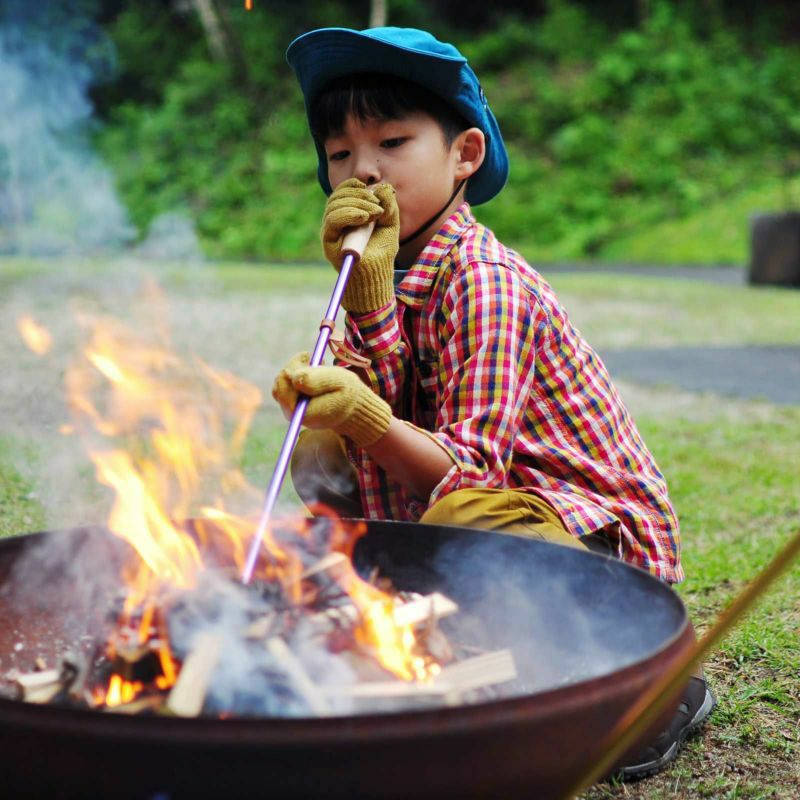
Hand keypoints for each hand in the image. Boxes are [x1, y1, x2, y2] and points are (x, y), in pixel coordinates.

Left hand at [272, 353, 391, 446]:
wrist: (351, 404)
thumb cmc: (347, 394)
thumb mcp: (338, 383)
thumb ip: (317, 380)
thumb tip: (294, 378)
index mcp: (304, 414)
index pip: (284, 394)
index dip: (290, 374)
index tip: (305, 358)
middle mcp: (294, 414)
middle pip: (280, 386)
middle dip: (294, 367)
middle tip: (309, 355)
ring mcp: (291, 408)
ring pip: (282, 381)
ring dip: (295, 367)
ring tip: (315, 362)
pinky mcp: (292, 400)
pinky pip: (285, 381)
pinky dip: (296, 369)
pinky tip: (311, 366)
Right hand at [321, 179, 398, 312]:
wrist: (375, 276)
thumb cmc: (381, 253)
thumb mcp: (390, 226)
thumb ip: (389, 207)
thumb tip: (384, 187)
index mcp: (347, 214)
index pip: (342, 192)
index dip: (353, 185)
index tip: (369, 187)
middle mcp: (336, 221)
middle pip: (338, 196)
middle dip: (360, 195)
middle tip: (378, 207)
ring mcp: (330, 230)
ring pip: (335, 205)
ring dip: (357, 204)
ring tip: (375, 214)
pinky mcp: (328, 241)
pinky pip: (333, 220)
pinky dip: (348, 214)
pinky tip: (364, 218)